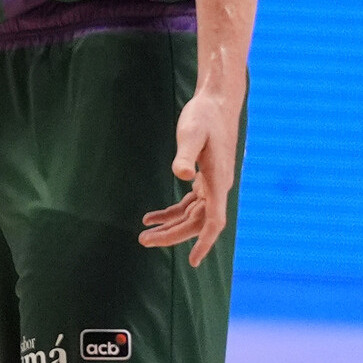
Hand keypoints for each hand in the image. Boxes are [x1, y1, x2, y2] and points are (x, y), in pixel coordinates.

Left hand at [139, 85, 241, 265]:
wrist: (217, 101)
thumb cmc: (204, 116)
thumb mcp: (192, 133)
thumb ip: (186, 154)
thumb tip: (182, 175)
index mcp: (218, 180)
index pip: (214, 221)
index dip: (204, 242)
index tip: (192, 261)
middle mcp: (218, 187)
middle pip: (197, 222)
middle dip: (172, 235)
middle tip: (143, 241)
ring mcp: (212, 183)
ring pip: (192, 215)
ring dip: (170, 226)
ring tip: (144, 233)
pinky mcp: (205, 177)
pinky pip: (189, 203)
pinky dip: (172, 212)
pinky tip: (152, 217)